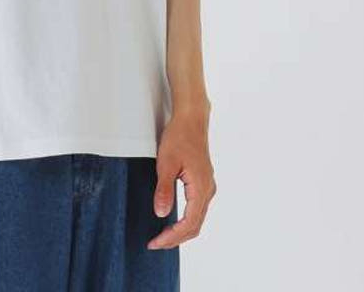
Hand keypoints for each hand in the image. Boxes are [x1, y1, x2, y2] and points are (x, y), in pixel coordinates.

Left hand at [147, 108, 216, 249]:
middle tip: (156, 244)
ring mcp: (207, 186)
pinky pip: (197, 209)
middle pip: (195, 226)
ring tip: (162, 236)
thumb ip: (164, 189)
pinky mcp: (203, 182)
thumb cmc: (179, 137)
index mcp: (201, 188)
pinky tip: (173, 220)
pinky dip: (186, 220)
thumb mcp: (166, 163)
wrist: (192, 119)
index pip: (189, 224)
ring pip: (197, 218)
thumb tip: (161, 214)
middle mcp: (208, 190)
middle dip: (175, 238)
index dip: (172, 237)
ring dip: (181, 231)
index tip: (155, 243)